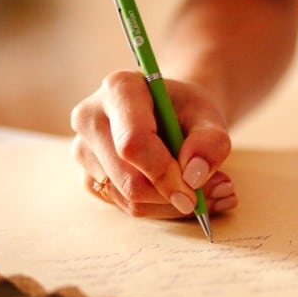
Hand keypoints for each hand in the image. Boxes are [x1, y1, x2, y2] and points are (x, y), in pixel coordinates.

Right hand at [70, 70, 236, 217]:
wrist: (171, 113)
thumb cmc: (188, 112)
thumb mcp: (210, 118)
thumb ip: (210, 142)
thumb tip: (193, 177)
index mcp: (119, 88)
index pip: (133, 144)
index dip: (163, 174)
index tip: (193, 194)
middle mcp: (91, 117)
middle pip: (127, 179)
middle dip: (171, 195)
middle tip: (214, 194)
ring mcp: (84, 150)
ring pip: (127, 199)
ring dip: (170, 204)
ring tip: (205, 191)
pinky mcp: (88, 177)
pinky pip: (124, 207)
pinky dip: (158, 208)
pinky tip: (180, 193)